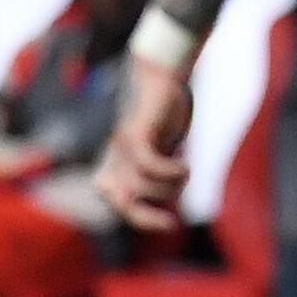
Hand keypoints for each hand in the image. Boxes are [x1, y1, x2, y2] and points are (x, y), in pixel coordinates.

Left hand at [95, 56, 193, 230]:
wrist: (162, 71)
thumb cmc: (164, 109)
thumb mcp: (163, 143)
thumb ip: (158, 169)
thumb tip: (169, 197)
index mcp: (118, 159)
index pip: (110, 196)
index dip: (134, 213)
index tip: (167, 220)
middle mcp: (116, 155)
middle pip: (120, 201)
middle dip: (144, 218)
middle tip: (171, 225)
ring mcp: (123, 145)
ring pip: (140, 186)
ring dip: (169, 187)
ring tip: (185, 171)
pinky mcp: (137, 132)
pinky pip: (148, 165)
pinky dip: (170, 173)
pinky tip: (186, 166)